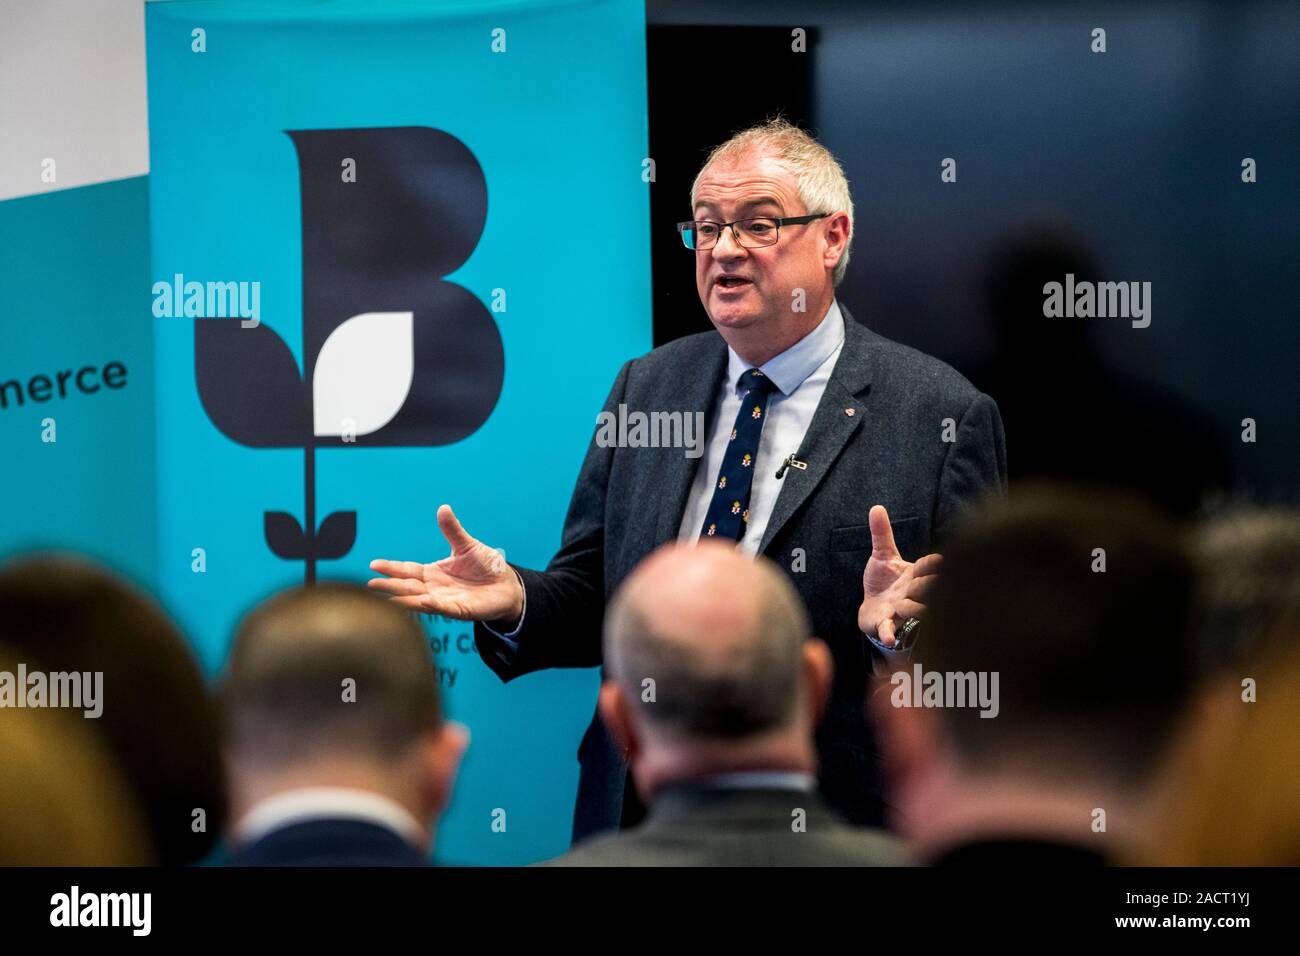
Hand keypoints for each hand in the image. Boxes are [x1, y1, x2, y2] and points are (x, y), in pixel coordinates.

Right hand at [368, 504, 523, 624]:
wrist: (507, 585)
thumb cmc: (486, 567)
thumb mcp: (466, 545)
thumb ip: (452, 530)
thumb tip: (443, 507)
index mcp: (433, 573)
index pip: (408, 570)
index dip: (392, 568)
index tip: (373, 564)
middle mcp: (435, 588)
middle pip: (409, 586)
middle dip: (390, 585)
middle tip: (370, 585)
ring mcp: (446, 600)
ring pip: (421, 600)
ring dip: (405, 599)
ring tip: (388, 598)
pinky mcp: (461, 610)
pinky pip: (444, 608)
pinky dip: (433, 605)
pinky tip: (423, 601)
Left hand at [857, 505, 941, 647]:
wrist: (872, 609)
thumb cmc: (884, 582)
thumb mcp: (882, 556)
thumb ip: (881, 534)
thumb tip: (876, 506)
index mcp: (914, 575)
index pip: (927, 567)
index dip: (931, 565)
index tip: (938, 560)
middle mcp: (912, 593)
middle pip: (926, 589)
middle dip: (925, 586)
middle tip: (921, 583)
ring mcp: (901, 610)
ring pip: (914, 611)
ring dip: (910, 608)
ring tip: (901, 604)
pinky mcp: (886, 624)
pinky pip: (890, 630)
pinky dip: (889, 633)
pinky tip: (889, 638)